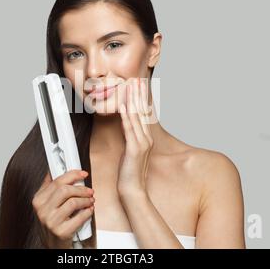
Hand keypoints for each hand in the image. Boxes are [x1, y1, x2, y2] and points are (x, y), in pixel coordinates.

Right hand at [32, 170, 94, 247]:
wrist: (52, 244)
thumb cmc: (52, 221)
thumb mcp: (46, 203)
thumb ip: (50, 186)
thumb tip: (56, 168)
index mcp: (38, 200)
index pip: (57, 181)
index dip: (72, 175)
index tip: (83, 173)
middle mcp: (42, 210)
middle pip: (65, 190)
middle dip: (81, 189)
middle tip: (89, 191)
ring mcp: (51, 222)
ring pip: (73, 202)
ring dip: (86, 200)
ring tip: (90, 201)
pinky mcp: (61, 232)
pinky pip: (79, 217)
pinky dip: (87, 212)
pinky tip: (89, 210)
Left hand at [117, 77, 153, 196]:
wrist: (133, 189)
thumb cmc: (129, 173)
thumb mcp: (130, 152)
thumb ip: (130, 139)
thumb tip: (126, 128)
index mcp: (146, 138)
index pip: (143, 114)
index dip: (141, 99)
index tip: (138, 86)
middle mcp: (146, 138)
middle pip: (142, 112)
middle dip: (138, 94)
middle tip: (136, 79)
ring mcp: (142, 143)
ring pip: (136, 117)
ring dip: (132, 100)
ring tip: (129, 86)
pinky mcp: (134, 149)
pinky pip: (129, 129)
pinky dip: (126, 116)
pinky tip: (123, 105)